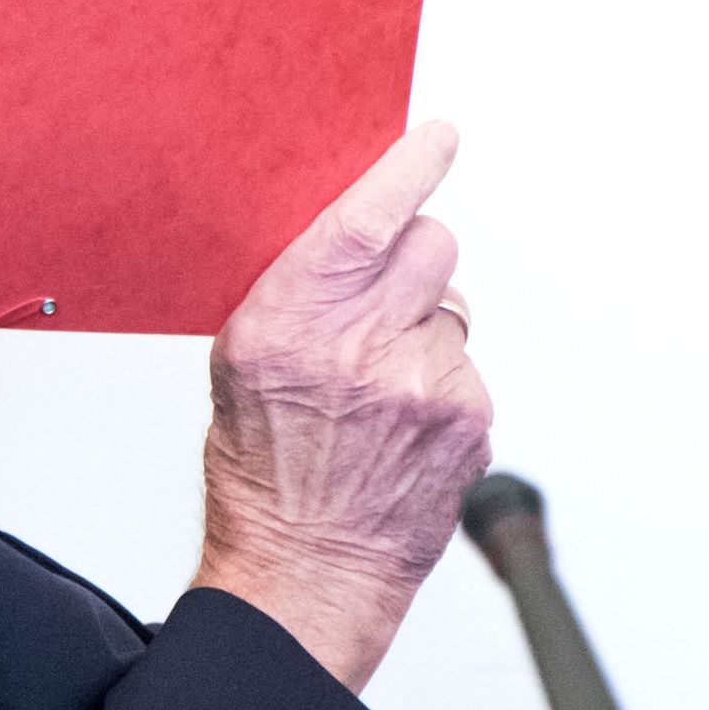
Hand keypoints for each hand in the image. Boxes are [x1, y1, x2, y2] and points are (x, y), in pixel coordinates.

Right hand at [191, 121, 492, 689]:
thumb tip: (352, 238)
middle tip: (385, 294)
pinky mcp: (468, 420)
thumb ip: (298, 294)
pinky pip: (465, 368)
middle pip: (434, 244)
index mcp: (290, 319)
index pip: (367, 216)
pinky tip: (401, 425)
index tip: (438, 138)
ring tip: (379, 385)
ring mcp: (425, 383)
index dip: (409, 167)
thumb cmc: (261, 471)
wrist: (304, 571)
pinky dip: (439, 385)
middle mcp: (361, 344)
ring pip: (453, 309)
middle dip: (415, 256)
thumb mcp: (240, 363)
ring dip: (424, 329)